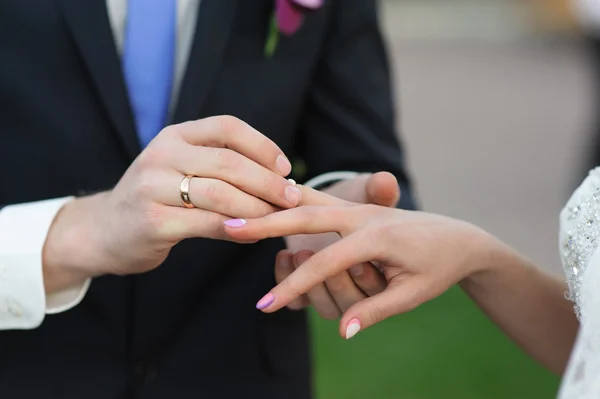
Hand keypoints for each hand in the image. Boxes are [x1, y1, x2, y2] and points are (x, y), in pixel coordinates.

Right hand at [42, 116, 300, 292]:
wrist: (102, 231)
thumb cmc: (155, 200)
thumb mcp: (181, 171)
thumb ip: (221, 171)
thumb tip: (278, 185)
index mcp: (174, 136)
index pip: (227, 127)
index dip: (262, 145)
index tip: (285, 168)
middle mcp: (162, 155)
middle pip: (229, 162)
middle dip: (268, 181)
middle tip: (292, 197)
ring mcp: (153, 187)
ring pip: (221, 193)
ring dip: (257, 208)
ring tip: (278, 218)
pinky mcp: (153, 221)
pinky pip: (207, 223)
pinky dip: (237, 230)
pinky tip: (253, 234)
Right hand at [224, 186, 500, 338]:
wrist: (457, 236)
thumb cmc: (438, 266)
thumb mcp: (414, 293)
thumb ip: (376, 310)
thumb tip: (343, 332)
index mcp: (378, 236)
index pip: (324, 264)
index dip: (294, 288)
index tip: (265, 307)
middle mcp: (362, 216)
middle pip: (303, 215)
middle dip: (264, 223)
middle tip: (228, 227)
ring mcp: (357, 207)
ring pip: (305, 200)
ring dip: (273, 208)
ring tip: (240, 219)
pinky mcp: (353, 207)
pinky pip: (315, 197)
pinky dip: (288, 197)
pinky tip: (267, 200)